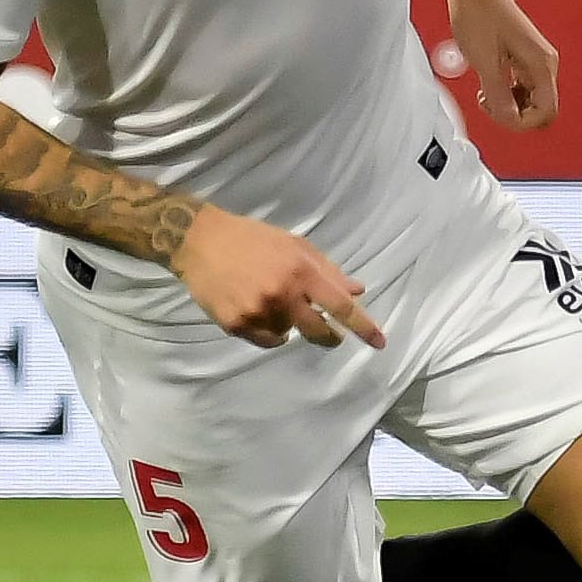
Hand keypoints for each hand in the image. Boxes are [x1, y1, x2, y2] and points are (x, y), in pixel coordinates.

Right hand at [175, 205, 384, 348]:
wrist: (201, 242)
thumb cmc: (253, 239)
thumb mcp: (294, 245)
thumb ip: (328, 270)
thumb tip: (357, 290)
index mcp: (300, 271)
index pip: (340, 306)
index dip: (363, 326)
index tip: (381, 342)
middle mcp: (282, 295)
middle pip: (318, 332)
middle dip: (329, 336)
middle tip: (330, 332)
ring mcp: (258, 312)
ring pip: (289, 334)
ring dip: (289, 323)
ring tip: (270, 299)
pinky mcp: (236, 325)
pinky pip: (266, 340)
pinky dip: (268, 330)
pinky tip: (256, 308)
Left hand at [445, 0, 560, 127]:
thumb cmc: (478, 14)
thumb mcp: (485, 62)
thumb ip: (499, 96)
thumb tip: (510, 120)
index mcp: (541, 64)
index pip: (546, 112)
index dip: (521, 121)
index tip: (498, 113)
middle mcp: (544, 62)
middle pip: (541, 108)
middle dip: (515, 114)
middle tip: (489, 102)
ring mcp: (535, 59)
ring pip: (531, 99)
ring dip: (509, 104)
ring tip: (486, 92)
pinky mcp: (523, 56)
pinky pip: (521, 87)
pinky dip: (506, 92)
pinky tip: (489, 84)